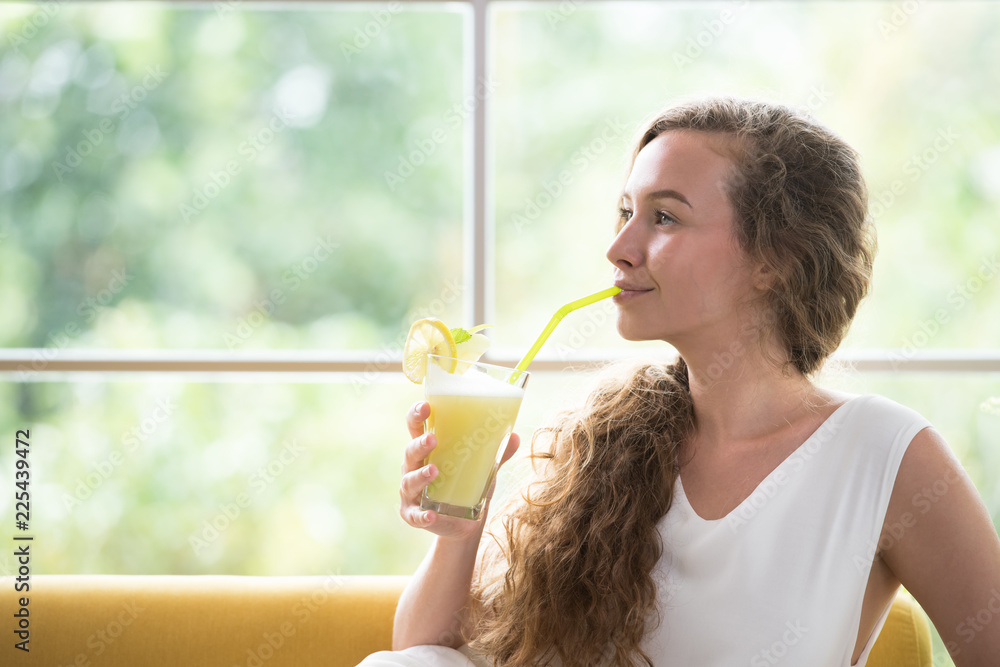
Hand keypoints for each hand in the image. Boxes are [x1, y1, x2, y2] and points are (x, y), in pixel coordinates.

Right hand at [399, 401, 519, 540]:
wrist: (464, 524)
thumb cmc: (467, 485)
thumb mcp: (482, 468)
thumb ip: (496, 453)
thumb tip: (515, 436)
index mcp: (427, 450)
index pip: (416, 427)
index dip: (416, 415)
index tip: (425, 406)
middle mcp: (414, 468)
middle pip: (410, 452)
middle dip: (419, 444)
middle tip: (433, 440)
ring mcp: (411, 492)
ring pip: (409, 481)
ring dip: (420, 475)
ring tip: (434, 471)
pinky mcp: (413, 514)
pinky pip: (415, 514)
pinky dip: (422, 515)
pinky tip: (431, 515)